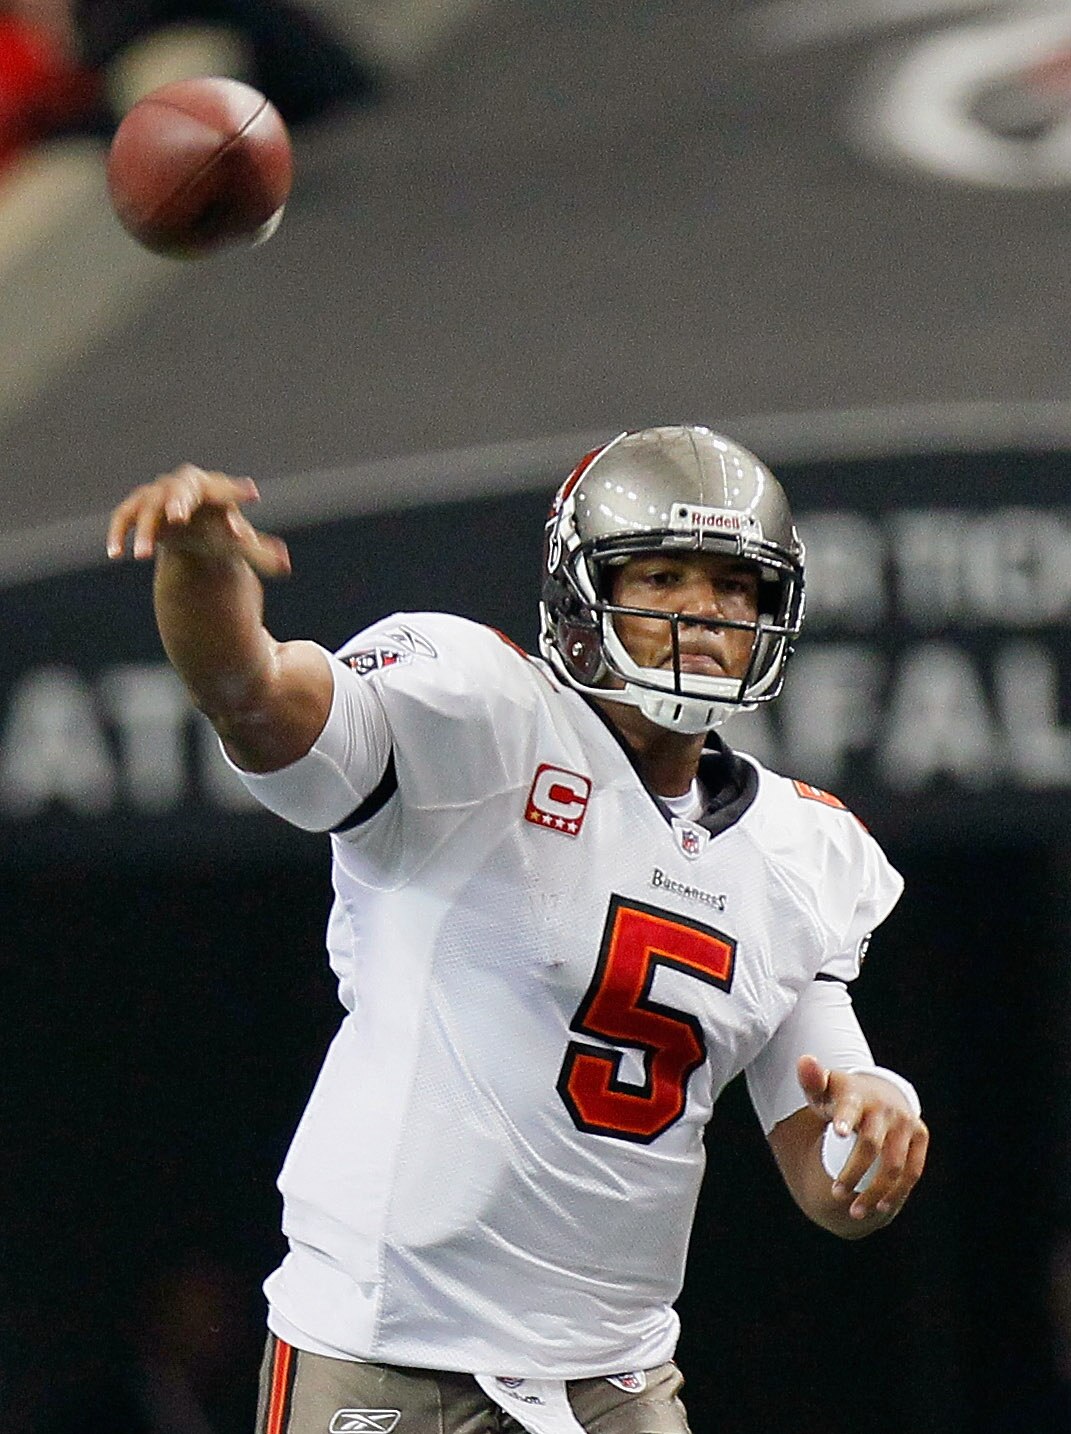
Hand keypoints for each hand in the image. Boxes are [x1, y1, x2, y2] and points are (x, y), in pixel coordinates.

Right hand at [106, 463, 290, 576]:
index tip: (251, 495)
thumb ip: (261, 553)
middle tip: (178, 516)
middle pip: (181, 490)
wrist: (186, 520)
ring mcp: (157, 495)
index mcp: (213, 490)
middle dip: (178, 501)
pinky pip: (123, 517)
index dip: (233, 493)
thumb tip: (286, 566)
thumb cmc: (217, 530)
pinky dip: (118, 533)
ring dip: (145, 530)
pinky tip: (116, 554)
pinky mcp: (135, 508)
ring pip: (148, 508)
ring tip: (142, 556)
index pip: (224, 491)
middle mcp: (184, 487)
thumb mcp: (238, 543)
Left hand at [797, 1054, 928, 1223]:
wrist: (879, 1091)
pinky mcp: (920, 1135)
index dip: (845, 1119)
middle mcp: (884, 1108)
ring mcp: (905, 1122)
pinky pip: (912, 1170)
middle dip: (853, 1172)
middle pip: (870, 1145)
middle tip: (835, 1193)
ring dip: (876, 1191)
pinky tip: (881, 1207)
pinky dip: (898, 1191)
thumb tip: (805, 1059)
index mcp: (856, 1095)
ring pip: (894, 1165)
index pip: (849, 1108)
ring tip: (855, 1212)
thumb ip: (811, 1080)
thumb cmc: (841, 1097)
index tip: (838, 1132)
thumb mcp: (823, 1088)